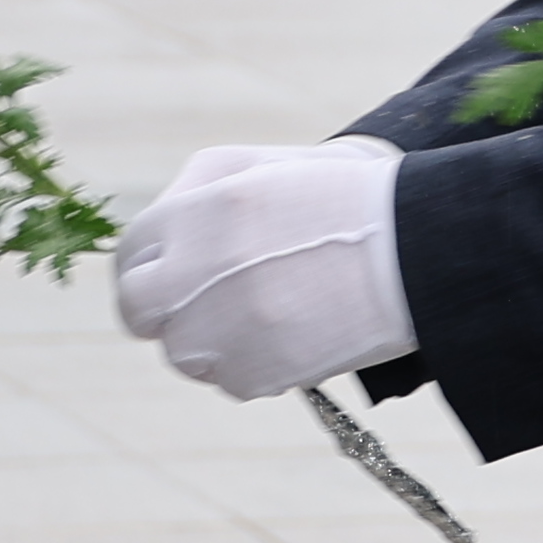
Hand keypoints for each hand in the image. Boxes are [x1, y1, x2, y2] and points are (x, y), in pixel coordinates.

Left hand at [114, 138, 412, 401]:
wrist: (412, 248)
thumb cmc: (334, 194)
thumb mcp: (253, 164)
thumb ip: (188, 195)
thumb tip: (156, 242)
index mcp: (191, 217)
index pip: (129, 257)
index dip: (149, 263)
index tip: (169, 269)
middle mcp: (192, 278)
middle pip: (139, 312)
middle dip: (160, 307)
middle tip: (198, 299)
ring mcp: (221, 333)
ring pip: (182, 352)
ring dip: (206, 336)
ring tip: (260, 308)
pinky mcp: (255, 375)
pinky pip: (228, 378)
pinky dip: (249, 360)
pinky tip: (289, 327)